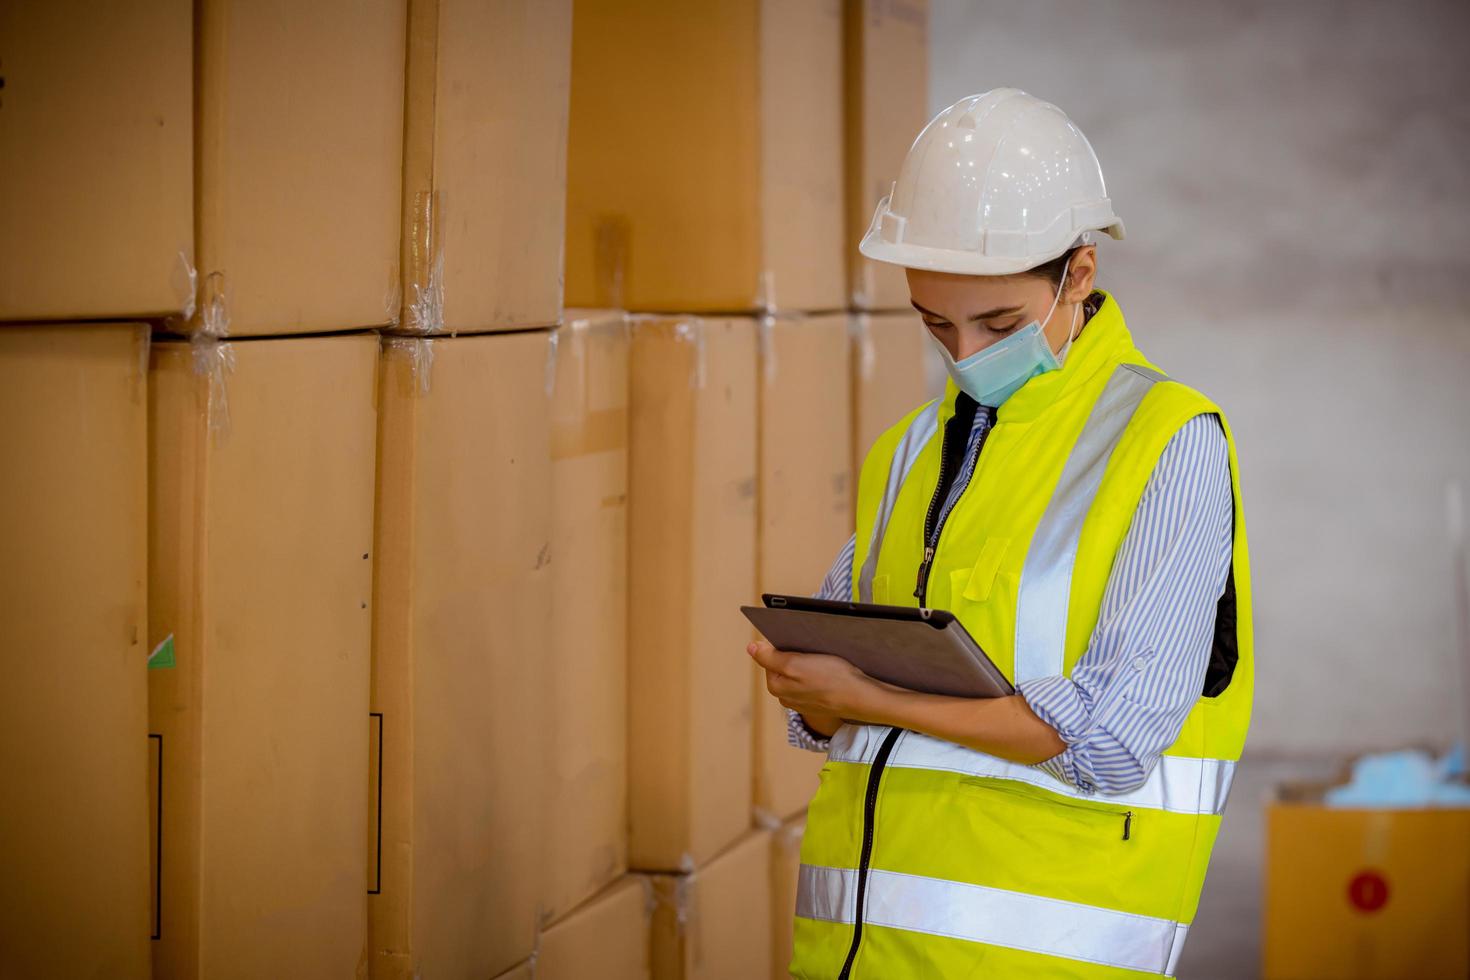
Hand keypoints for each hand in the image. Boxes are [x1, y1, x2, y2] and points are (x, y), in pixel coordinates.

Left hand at [746, 639, 872, 718]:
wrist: (860, 697)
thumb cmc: (830, 678)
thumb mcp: (795, 663)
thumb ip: (769, 657)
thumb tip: (750, 648)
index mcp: (776, 686)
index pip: (769, 657)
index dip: (782, 646)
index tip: (797, 643)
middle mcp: (785, 697)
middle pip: (783, 666)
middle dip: (794, 656)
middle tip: (811, 651)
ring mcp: (801, 702)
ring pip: (798, 674)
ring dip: (807, 664)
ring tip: (821, 660)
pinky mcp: (816, 702)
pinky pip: (811, 682)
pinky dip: (818, 674)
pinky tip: (829, 671)